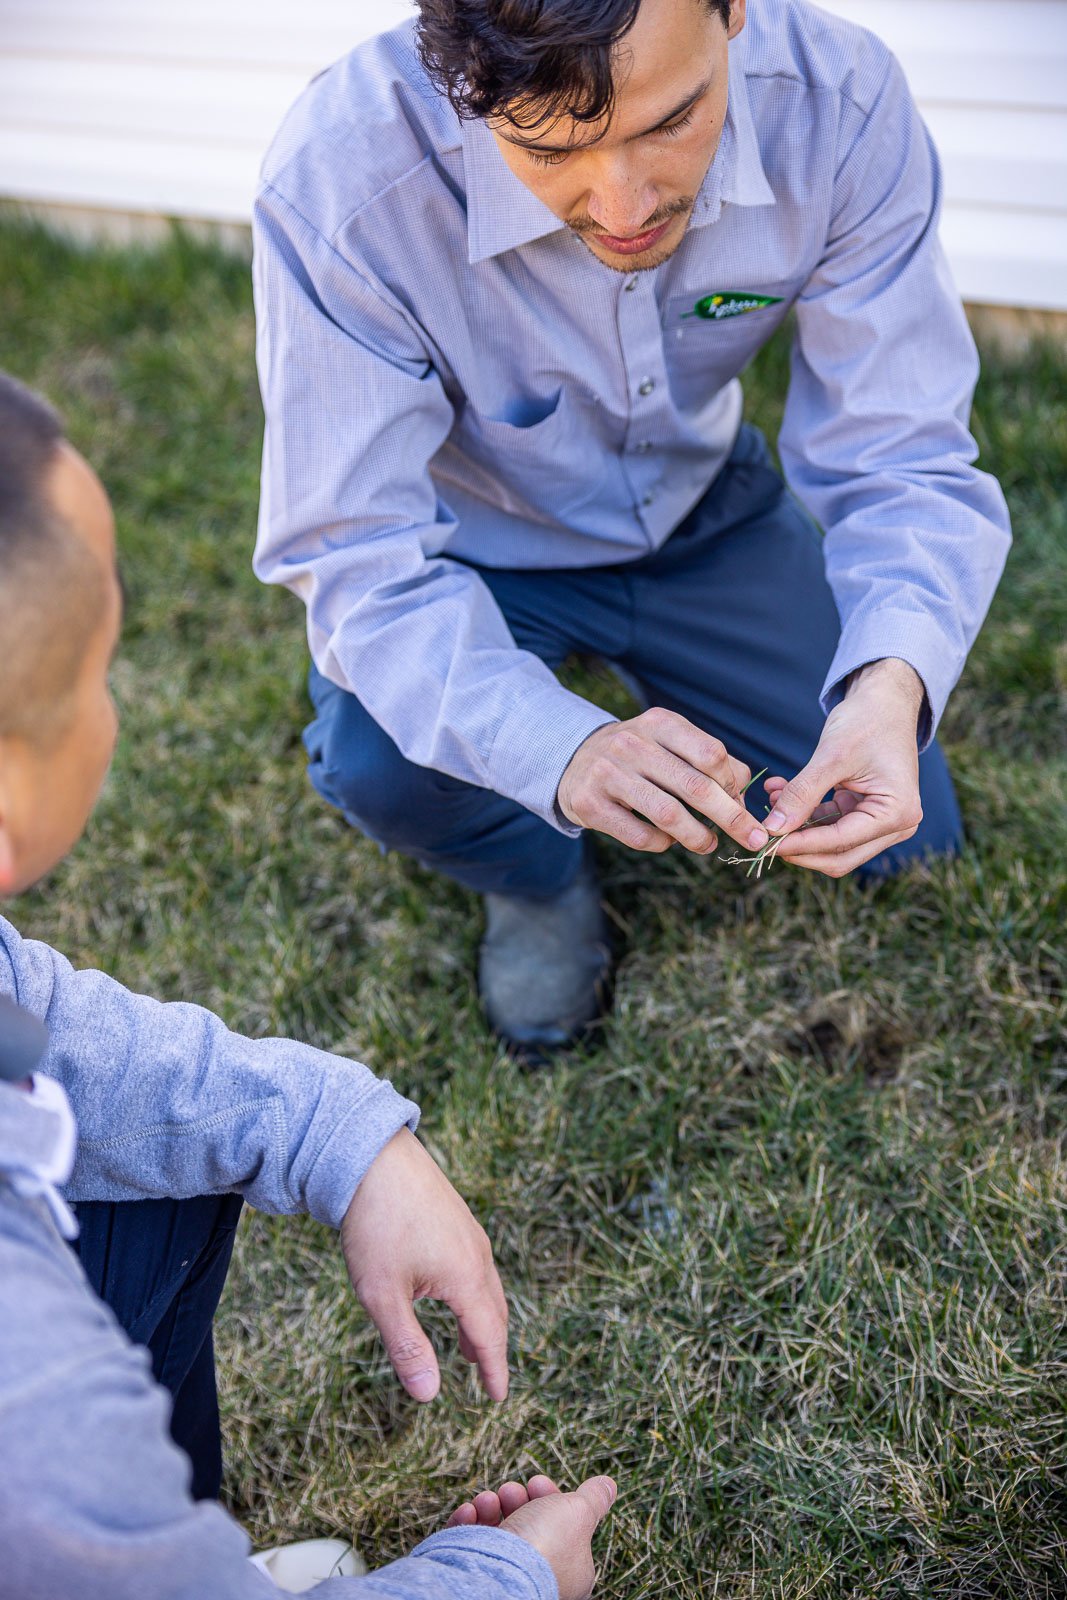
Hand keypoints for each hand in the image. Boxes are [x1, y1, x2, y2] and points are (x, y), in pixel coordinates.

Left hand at [341, 1128, 508, 1402]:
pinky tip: (450, 1291)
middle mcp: (477, 1253)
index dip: (495, 1370)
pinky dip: (473, 1292)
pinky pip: (476, 1264)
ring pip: (486, 1286)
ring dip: (482, 1318)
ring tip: (469, 1342)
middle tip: (485, 1376)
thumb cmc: (375, 1225)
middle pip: (496, 1311)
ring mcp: (468, 1231)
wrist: (371, 1155)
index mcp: (466, 1277)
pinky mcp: (454, 1216)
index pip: (490, 1336)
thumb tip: (429, 1396)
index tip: (498, 1398)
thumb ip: (408, 1346)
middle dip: (491, 1346)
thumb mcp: (383, 1295)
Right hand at [448, 1473, 617, 1599]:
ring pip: (496, 1531)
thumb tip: (609, 1486)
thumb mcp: (580, 1512)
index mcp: (570, 1569)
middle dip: (516, 1499)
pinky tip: (469, 1512)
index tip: (537, 1483)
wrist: (499, 1573)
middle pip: (527, 1526)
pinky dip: (468, 1521)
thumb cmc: (546, 1545)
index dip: (549, 1498)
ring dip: (490, 1505)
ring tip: (487, 1501)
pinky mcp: (474, 1570)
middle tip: (511, 1492)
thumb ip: (594, 1498)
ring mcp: (505, 1575)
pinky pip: (469, 1541)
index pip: (561, 1528)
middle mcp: (538, 1576)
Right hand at [557, 708, 767, 855]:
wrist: (573, 760)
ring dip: (697, 837)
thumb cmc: (638, 756)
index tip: (740, 804)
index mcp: (659, 723)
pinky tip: (669, 841)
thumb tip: (742, 798)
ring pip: (668, 814)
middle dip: (731, 818)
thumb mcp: (669, 743)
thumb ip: (709, 763)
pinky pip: (639, 835)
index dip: (732, 785)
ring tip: (708, 844)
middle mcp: (632, 744)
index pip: (711, 754)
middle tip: (751, 839)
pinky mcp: (590, 804)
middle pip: (696, 786)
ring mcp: (607, 773)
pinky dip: (663, 844)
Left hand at [762, 658, 924, 876]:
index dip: (800, 845)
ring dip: (799, 830)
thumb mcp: (831, 757)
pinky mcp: (867, 815)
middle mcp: (897, 825)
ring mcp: (883, 823)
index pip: (841, 842)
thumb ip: (802, 794)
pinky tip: (780, 794)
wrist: (885, 701)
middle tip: (762, 836)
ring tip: (770, 801)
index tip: (766, 842)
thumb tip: (772, 829)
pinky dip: (806, 816)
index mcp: (897, 813)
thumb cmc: (867, 721)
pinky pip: (831, 827)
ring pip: (833, 846)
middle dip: (799, 847)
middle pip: (840, 856)